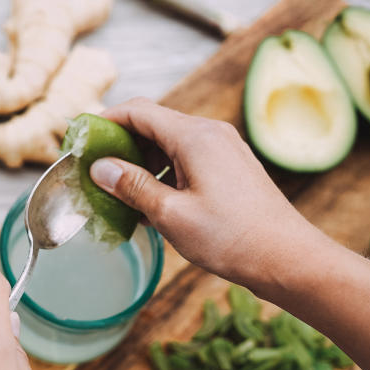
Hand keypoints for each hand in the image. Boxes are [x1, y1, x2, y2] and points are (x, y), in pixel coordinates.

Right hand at [88, 98, 327, 287]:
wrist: (289, 259)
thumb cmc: (232, 238)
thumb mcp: (170, 214)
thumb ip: (132, 186)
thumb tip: (99, 167)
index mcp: (194, 136)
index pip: (137, 110)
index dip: (104, 121)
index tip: (80, 140)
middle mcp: (210, 133)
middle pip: (152, 124)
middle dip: (120, 145)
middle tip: (94, 173)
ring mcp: (223, 149)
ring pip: (168, 144)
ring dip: (141, 164)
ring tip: (119, 196)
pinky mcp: (229, 167)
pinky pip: (186, 160)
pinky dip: (163, 174)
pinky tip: (150, 204)